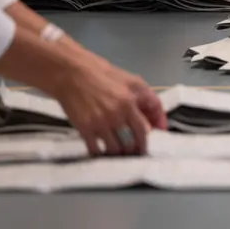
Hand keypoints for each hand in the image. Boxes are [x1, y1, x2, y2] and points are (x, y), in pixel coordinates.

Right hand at [50, 57, 165, 155]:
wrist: (73, 74)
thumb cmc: (105, 76)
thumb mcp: (133, 82)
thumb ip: (148, 100)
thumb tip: (156, 122)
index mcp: (129, 102)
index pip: (143, 130)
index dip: (146, 141)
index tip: (145, 147)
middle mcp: (116, 115)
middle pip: (130, 142)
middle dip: (134, 150)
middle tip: (133, 153)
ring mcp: (99, 123)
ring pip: (115, 148)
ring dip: (119, 153)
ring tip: (120, 153)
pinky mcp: (84, 128)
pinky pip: (95, 149)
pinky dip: (100, 154)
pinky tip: (102, 153)